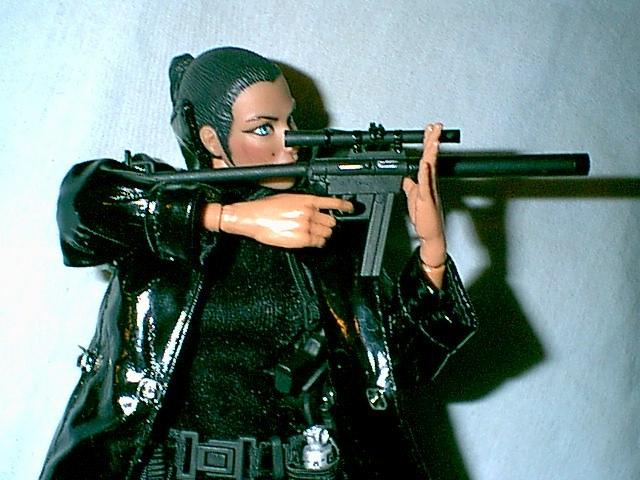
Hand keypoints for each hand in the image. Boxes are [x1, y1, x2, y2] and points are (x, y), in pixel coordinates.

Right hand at [213, 194, 352, 247]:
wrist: (252, 218)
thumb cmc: (266, 208)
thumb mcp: (288, 198)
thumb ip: (305, 203)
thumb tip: (316, 208)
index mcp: (306, 200)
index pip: (332, 203)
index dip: (345, 206)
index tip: (351, 209)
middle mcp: (308, 212)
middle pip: (331, 221)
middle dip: (328, 224)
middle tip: (321, 225)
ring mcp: (305, 226)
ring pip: (326, 233)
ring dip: (323, 234)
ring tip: (313, 233)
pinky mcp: (301, 239)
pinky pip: (317, 242)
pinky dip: (317, 242)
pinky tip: (311, 240)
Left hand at [402, 123, 446, 281]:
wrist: (430, 233)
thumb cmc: (423, 217)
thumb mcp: (413, 196)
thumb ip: (410, 185)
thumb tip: (406, 177)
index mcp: (426, 180)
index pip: (427, 157)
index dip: (428, 142)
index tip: (429, 130)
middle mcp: (430, 182)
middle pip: (431, 157)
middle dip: (433, 140)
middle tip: (435, 126)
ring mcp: (429, 190)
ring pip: (430, 167)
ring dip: (431, 152)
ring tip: (434, 139)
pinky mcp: (426, 199)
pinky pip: (425, 183)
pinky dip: (425, 172)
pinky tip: (425, 163)